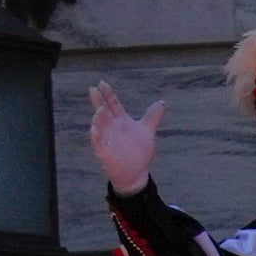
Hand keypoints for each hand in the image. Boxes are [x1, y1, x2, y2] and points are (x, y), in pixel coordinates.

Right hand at [85, 81, 163, 197]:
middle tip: (93, 89)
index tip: (102, 82)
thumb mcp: (147, 131)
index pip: (113, 104)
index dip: (108, 94)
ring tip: (100, 109)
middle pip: (104, 112)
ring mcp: (108, 140)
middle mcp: (113, 128)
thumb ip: (153, 116)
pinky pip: (98, 144)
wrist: (136, 172)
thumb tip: (162, 102)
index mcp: (121, 121)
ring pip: (101, 127)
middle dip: (99, 102)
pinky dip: (96, 137)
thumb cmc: (138, 151)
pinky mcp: (105, 153)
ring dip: (99, 118)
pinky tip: (94, 129)